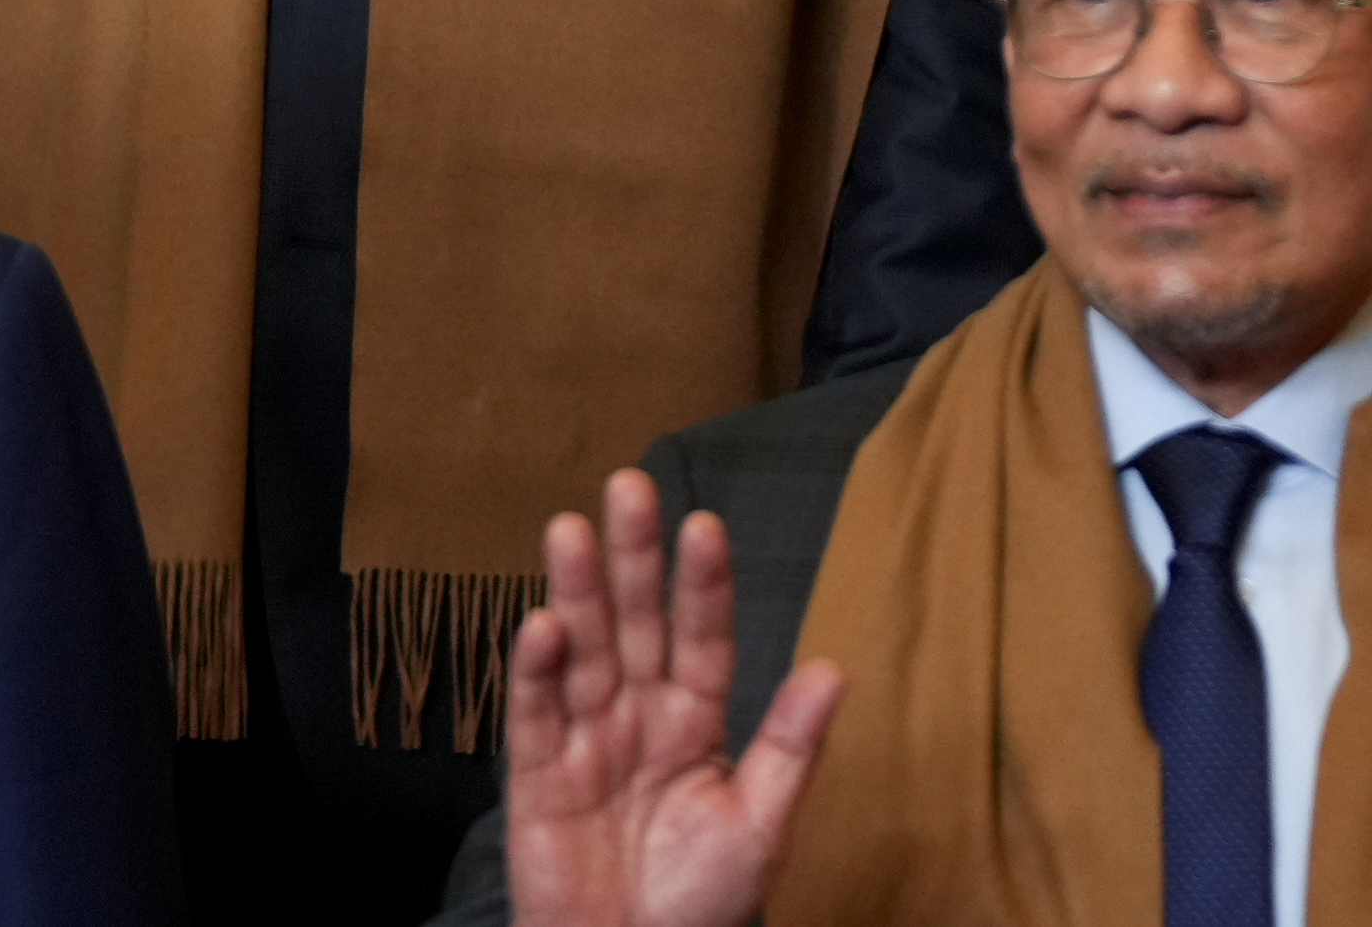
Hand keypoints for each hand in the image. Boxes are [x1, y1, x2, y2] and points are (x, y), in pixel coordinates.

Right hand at [501, 471, 844, 926]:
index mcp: (697, 721)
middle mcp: (639, 716)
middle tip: (630, 485)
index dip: (702, 584)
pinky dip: (537, 672)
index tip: (704, 525)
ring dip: (576, 593)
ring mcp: (586, 741)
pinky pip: (536, 716)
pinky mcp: (539, 777)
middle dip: (632, 559)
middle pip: (635, 624)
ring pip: (582, 652)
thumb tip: (835, 668)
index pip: (703, 638)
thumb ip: (789, 747)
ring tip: (571, 528)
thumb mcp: (762, 828)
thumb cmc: (705, 905)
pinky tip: (543, 625)